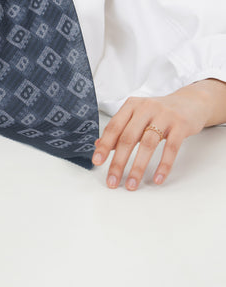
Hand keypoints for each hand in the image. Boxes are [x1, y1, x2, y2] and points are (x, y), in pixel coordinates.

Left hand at [91, 84, 211, 189]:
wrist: (191, 102)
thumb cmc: (159, 112)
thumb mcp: (138, 116)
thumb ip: (121, 129)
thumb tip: (99, 145)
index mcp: (132, 105)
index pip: (114, 127)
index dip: (104, 145)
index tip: (97, 162)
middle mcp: (146, 108)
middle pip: (128, 137)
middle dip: (119, 162)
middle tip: (113, 181)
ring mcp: (164, 115)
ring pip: (148, 144)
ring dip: (138, 167)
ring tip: (132, 184)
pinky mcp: (181, 125)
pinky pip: (171, 148)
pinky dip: (163, 165)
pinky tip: (157, 179)